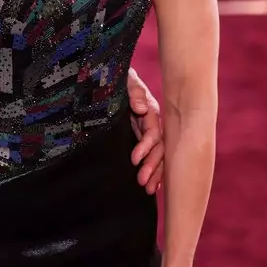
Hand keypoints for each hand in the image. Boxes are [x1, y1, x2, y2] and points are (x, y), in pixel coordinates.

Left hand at [126, 68, 163, 194]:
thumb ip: (133, 91)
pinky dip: (154, 171)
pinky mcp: (138, 137)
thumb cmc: (117, 77)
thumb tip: (142, 108)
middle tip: (142, 182)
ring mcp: (145, 131)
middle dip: (152, 166)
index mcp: (149, 111)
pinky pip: (150, 156)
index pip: (152, 133)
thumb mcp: (125, 80)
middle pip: (158, 148)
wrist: (108, 76)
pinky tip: (154, 186)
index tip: (134, 159)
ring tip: (148, 190)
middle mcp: (150, 123)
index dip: (146, 146)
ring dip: (155, 173)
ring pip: (157, 155)